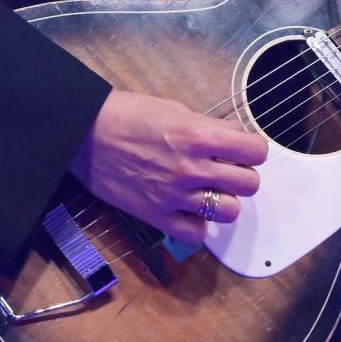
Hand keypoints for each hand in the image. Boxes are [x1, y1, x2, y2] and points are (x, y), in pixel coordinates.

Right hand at [71, 89, 267, 242]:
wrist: (84, 132)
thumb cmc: (129, 114)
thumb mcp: (176, 108)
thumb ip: (210, 127)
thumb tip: (237, 138)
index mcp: (198, 136)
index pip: (255, 151)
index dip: (254, 150)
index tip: (245, 150)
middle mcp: (191, 168)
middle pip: (249, 185)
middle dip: (243, 175)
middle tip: (227, 169)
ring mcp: (174, 196)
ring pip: (229, 212)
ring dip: (225, 200)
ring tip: (210, 190)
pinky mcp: (156, 216)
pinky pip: (196, 233)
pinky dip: (198, 223)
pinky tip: (190, 208)